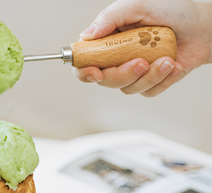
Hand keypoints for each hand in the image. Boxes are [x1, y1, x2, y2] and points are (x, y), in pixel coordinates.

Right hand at [73, 0, 211, 96]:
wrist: (203, 27)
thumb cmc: (175, 11)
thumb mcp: (140, 4)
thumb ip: (111, 17)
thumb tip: (86, 35)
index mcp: (110, 40)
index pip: (86, 60)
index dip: (84, 70)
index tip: (94, 71)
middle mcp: (118, 58)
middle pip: (105, 80)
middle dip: (122, 74)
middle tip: (141, 61)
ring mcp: (133, 72)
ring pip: (127, 88)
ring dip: (148, 76)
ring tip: (165, 58)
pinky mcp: (149, 82)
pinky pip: (146, 92)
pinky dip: (161, 80)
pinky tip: (171, 65)